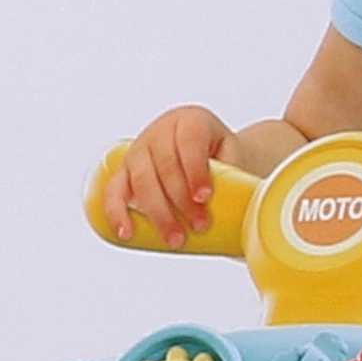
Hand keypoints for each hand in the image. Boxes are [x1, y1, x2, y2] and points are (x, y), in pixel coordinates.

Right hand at [106, 105, 233, 245]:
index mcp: (190, 121)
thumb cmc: (224, 159)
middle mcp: (161, 131)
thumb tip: (247, 210)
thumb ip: (237, 175)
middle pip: (165, 165)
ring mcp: (139, 150)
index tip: (204, 196)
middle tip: (200, 226)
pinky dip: (117, 212)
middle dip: (181, 200)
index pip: (189, 141)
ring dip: (158, 213)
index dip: (195, 169)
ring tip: (176, 239)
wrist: (209, 157)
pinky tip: (126, 231)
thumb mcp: (234, 157)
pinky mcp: (124, 172)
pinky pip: (114, 190)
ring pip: (141, 180)